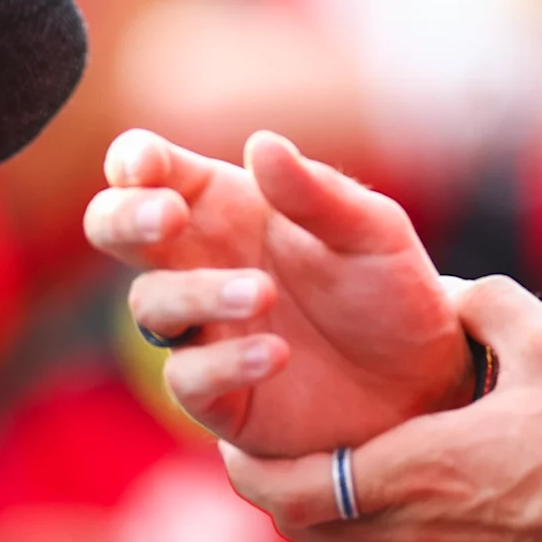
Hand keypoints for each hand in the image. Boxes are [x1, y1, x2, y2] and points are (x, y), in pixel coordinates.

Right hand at [85, 128, 467, 456]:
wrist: (426, 385)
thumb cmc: (391, 290)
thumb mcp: (371, 231)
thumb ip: (315, 192)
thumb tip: (259, 144)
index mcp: (226, 206)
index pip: (153, 171)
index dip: (134, 161)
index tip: (146, 166)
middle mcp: (200, 263)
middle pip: (114, 229)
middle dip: (124, 217)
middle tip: (167, 217)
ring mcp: (202, 331)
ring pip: (151, 304)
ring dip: (197, 294)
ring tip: (262, 292)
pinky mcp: (218, 397)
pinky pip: (187, 378)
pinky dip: (224, 363)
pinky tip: (274, 353)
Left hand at [220, 276, 541, 541]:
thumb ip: (485, 305)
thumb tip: (448, 295)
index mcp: (418, 472)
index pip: (292, 489)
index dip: (249, 469)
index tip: (234, 440)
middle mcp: (418, 538)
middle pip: (308, 535)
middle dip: (285, 496)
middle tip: (281, 456)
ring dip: (334, 529)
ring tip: (346, 481)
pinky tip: (415, 516)